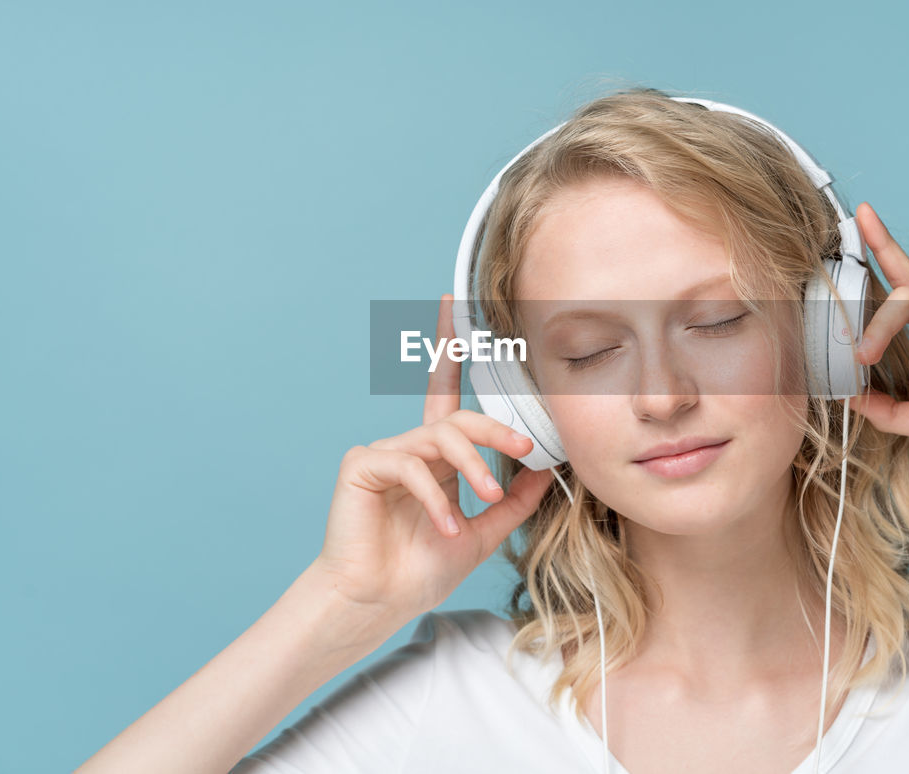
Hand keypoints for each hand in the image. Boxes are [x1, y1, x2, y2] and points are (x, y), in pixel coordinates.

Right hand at [311, 294, 553, 620]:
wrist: (377, 603)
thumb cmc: (420, 570)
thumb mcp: (483, 532)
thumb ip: (512, 500)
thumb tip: (547, 470)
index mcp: (435, 458)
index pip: (448, 394)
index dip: (451, 350)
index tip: (455, 304)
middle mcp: (410, 447)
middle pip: (460, 416)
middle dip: (496, 428)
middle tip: (526, 445)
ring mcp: (383, 453)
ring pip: (440, 437)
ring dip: (472, 466)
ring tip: (485, 498)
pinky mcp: (361, 465)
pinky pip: (408, 463)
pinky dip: (435, 494)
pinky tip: (444, 524)